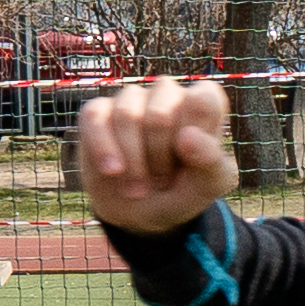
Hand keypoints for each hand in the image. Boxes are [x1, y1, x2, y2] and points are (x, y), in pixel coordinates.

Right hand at [77, 77, 238, 233]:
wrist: (141, 213)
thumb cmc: (182, 190)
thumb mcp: (207, 186)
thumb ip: (210, 161)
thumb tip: (188, 136)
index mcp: (203, 102)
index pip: (203, 100)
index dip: (194, 139)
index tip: (192, 164)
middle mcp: (167, 92)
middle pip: (159, 116)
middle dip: (159, 160)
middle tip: (162, 181)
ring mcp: (131, 98)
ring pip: (126, 117)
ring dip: (133, 162)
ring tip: (138, 187)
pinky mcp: (97, 111)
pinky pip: (95, 119)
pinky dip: (103, 150)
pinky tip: (112, 171)